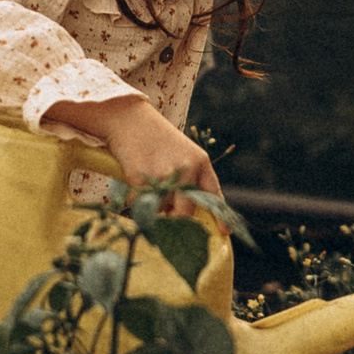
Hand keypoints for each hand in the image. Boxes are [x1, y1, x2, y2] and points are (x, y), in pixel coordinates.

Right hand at [46, 93, 217, 206]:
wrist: (130, 121)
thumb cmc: (158, 140)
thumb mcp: (184, 154)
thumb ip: (190, 180)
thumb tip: (185, 216)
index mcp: (200, 162)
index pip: (213, 195)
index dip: (219, 217)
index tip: (223, 232)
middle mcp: (186, 169)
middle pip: (185, 213)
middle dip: (177, 220)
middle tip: (169, 216)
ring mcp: (163, 175)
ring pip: (162, 209)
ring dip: (156, 206)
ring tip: (151, 184)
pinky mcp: (141, 179)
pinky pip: (142, 204)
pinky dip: (138, 200)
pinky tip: (137, 181)